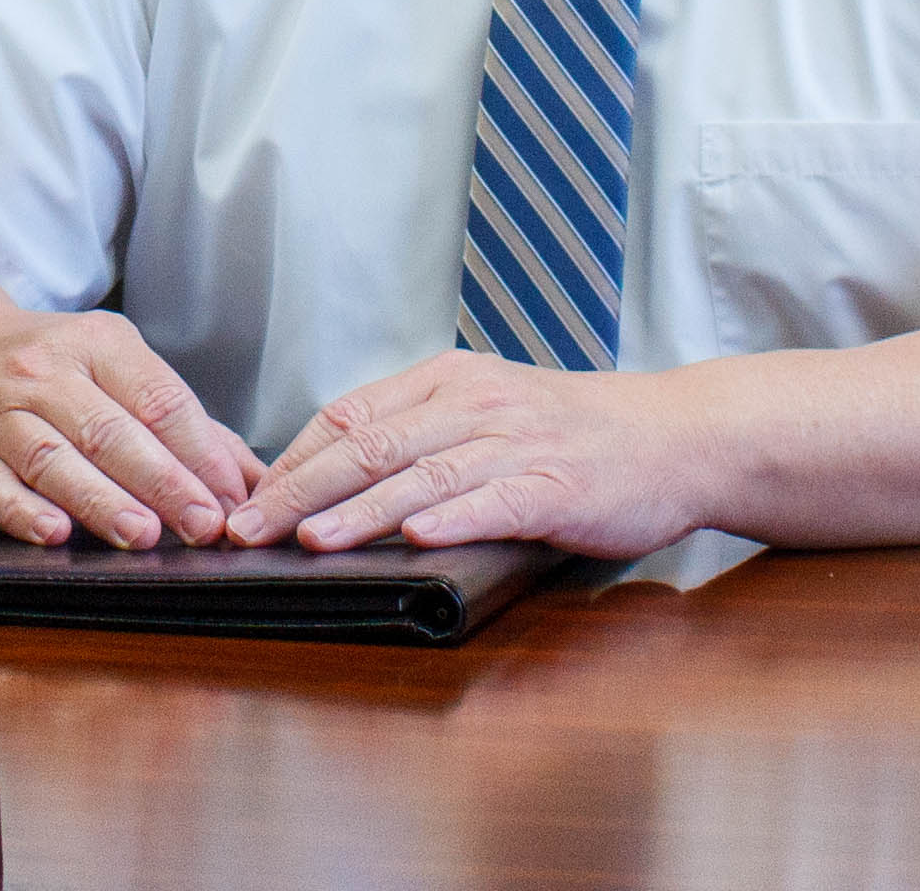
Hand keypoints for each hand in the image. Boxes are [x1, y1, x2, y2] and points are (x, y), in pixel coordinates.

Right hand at [0, 305, 260, 548]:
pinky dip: (22, 512)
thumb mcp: (115, 369)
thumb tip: (253, 480)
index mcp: (95, 344)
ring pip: (53, 460)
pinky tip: (54, 534)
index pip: (158, 398)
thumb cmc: (51, 373)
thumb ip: (183, 424)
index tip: (233, 499)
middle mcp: (42, 373)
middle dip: (164, 482)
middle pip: (111, 431)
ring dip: (101, 500)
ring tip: (144, 535)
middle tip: (204, 525)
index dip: (200, 452)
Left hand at [228, 352, 705, 557]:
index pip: (348, 414)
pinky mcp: (555, 484)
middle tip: (248, 527)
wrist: (674, 434)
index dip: (291, 459)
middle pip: (369, 443)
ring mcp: (515, 442)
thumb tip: (337, 476)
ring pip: (420, 473)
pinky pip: (493, 499)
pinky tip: (416, 537)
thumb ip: (420, 434)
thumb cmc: (574, 433)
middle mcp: (474, 403)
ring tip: (311, 536)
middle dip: (299, 489)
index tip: (245, 497)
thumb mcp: (487, 411)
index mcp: (447, 381)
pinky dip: (451, 517)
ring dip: (360, 508)